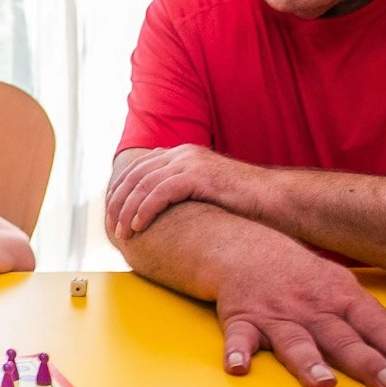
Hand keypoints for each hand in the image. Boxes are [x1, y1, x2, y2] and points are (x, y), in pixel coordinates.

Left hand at [107, 145, 267, 238]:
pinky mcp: (199, 176)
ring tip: (121, 232)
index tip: (110, 213)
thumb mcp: (205, 194)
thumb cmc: (243, 205)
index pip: (139, 169)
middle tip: (110, 226)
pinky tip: (138, 226)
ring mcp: (191, 163)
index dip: (120, 191)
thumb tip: (160, 213)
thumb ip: (183, 195)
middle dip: (118, 202)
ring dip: (127, 210)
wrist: (275, 200)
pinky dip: (145, 210)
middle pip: (135, 175)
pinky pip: (161, 192)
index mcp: (182, 155)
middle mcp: (183, 154)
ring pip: (144, 185)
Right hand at [213, 242, 385, 386]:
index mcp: (340, 297)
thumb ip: (373, 316)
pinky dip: (238, 352)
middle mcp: (311, 307)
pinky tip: (239, 368)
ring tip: (324, 384)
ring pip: (295, 340)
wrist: (243, 246)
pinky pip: (240, 338)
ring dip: (309, 361)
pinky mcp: (242, 319)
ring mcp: (276, 314)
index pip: (378, 326)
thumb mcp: (341, 285)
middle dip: (370, 363)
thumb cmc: (298, 274)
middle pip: (344, 338)